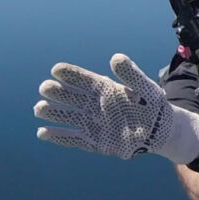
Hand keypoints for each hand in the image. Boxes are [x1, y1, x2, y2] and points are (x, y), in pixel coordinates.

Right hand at [34, 53, 198, 163]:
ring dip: (52, 112)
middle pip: (70, 97)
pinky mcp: (94, 141)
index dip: (70, 74)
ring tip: (39, 108)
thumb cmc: (152, 105)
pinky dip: (58, 136)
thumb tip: (116, 57)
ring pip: (67, 117)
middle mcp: (94, 105)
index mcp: (104, 89)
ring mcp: (92, 123)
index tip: (56, 69)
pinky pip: (72, 139)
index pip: (83, 80)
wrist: (159, 130)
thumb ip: (131, 74)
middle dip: (56, 92)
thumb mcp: (144, 87)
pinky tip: (42, 132)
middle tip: (45, 88)